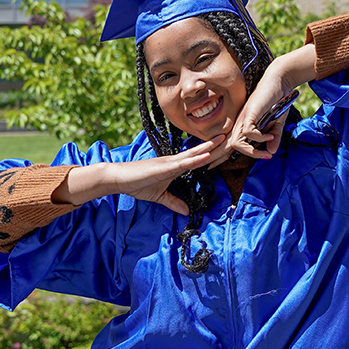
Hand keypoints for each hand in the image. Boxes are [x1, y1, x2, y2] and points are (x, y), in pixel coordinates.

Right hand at [56, 135, 225, 214]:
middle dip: (215, 146)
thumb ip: (174, 203)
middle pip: (199, 152)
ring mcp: (170, 162)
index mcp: (175, 167)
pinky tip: (206, 154)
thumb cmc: (137, 184)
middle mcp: (174, 161)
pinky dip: (196, 159)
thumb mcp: (160, 197)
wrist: (119, 179)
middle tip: (230, 136)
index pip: (197, 159)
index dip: (211, 154)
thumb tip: (187, 212)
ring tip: (223, 139)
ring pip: (194, 154)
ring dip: (209, 147)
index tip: (224, 148)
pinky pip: (184, 163)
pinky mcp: (164, 167)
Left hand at [211, 44, 316, 166]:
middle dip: (216, 157)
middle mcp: (240, 123)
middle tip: (209, 168)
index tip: (211, 165)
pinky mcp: (250, 113)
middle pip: (224, 144)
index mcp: (242, 125)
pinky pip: (249, 133)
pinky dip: (260, 138)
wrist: (278, 81)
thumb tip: (271, 152)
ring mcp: (244, 118)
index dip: (219, 155)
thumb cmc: (276, 100)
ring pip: (236, 143)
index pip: (227, 143)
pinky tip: (270, 136)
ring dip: (251, 152)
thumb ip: (273, 139)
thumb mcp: (276, 124)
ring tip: (264, 155)